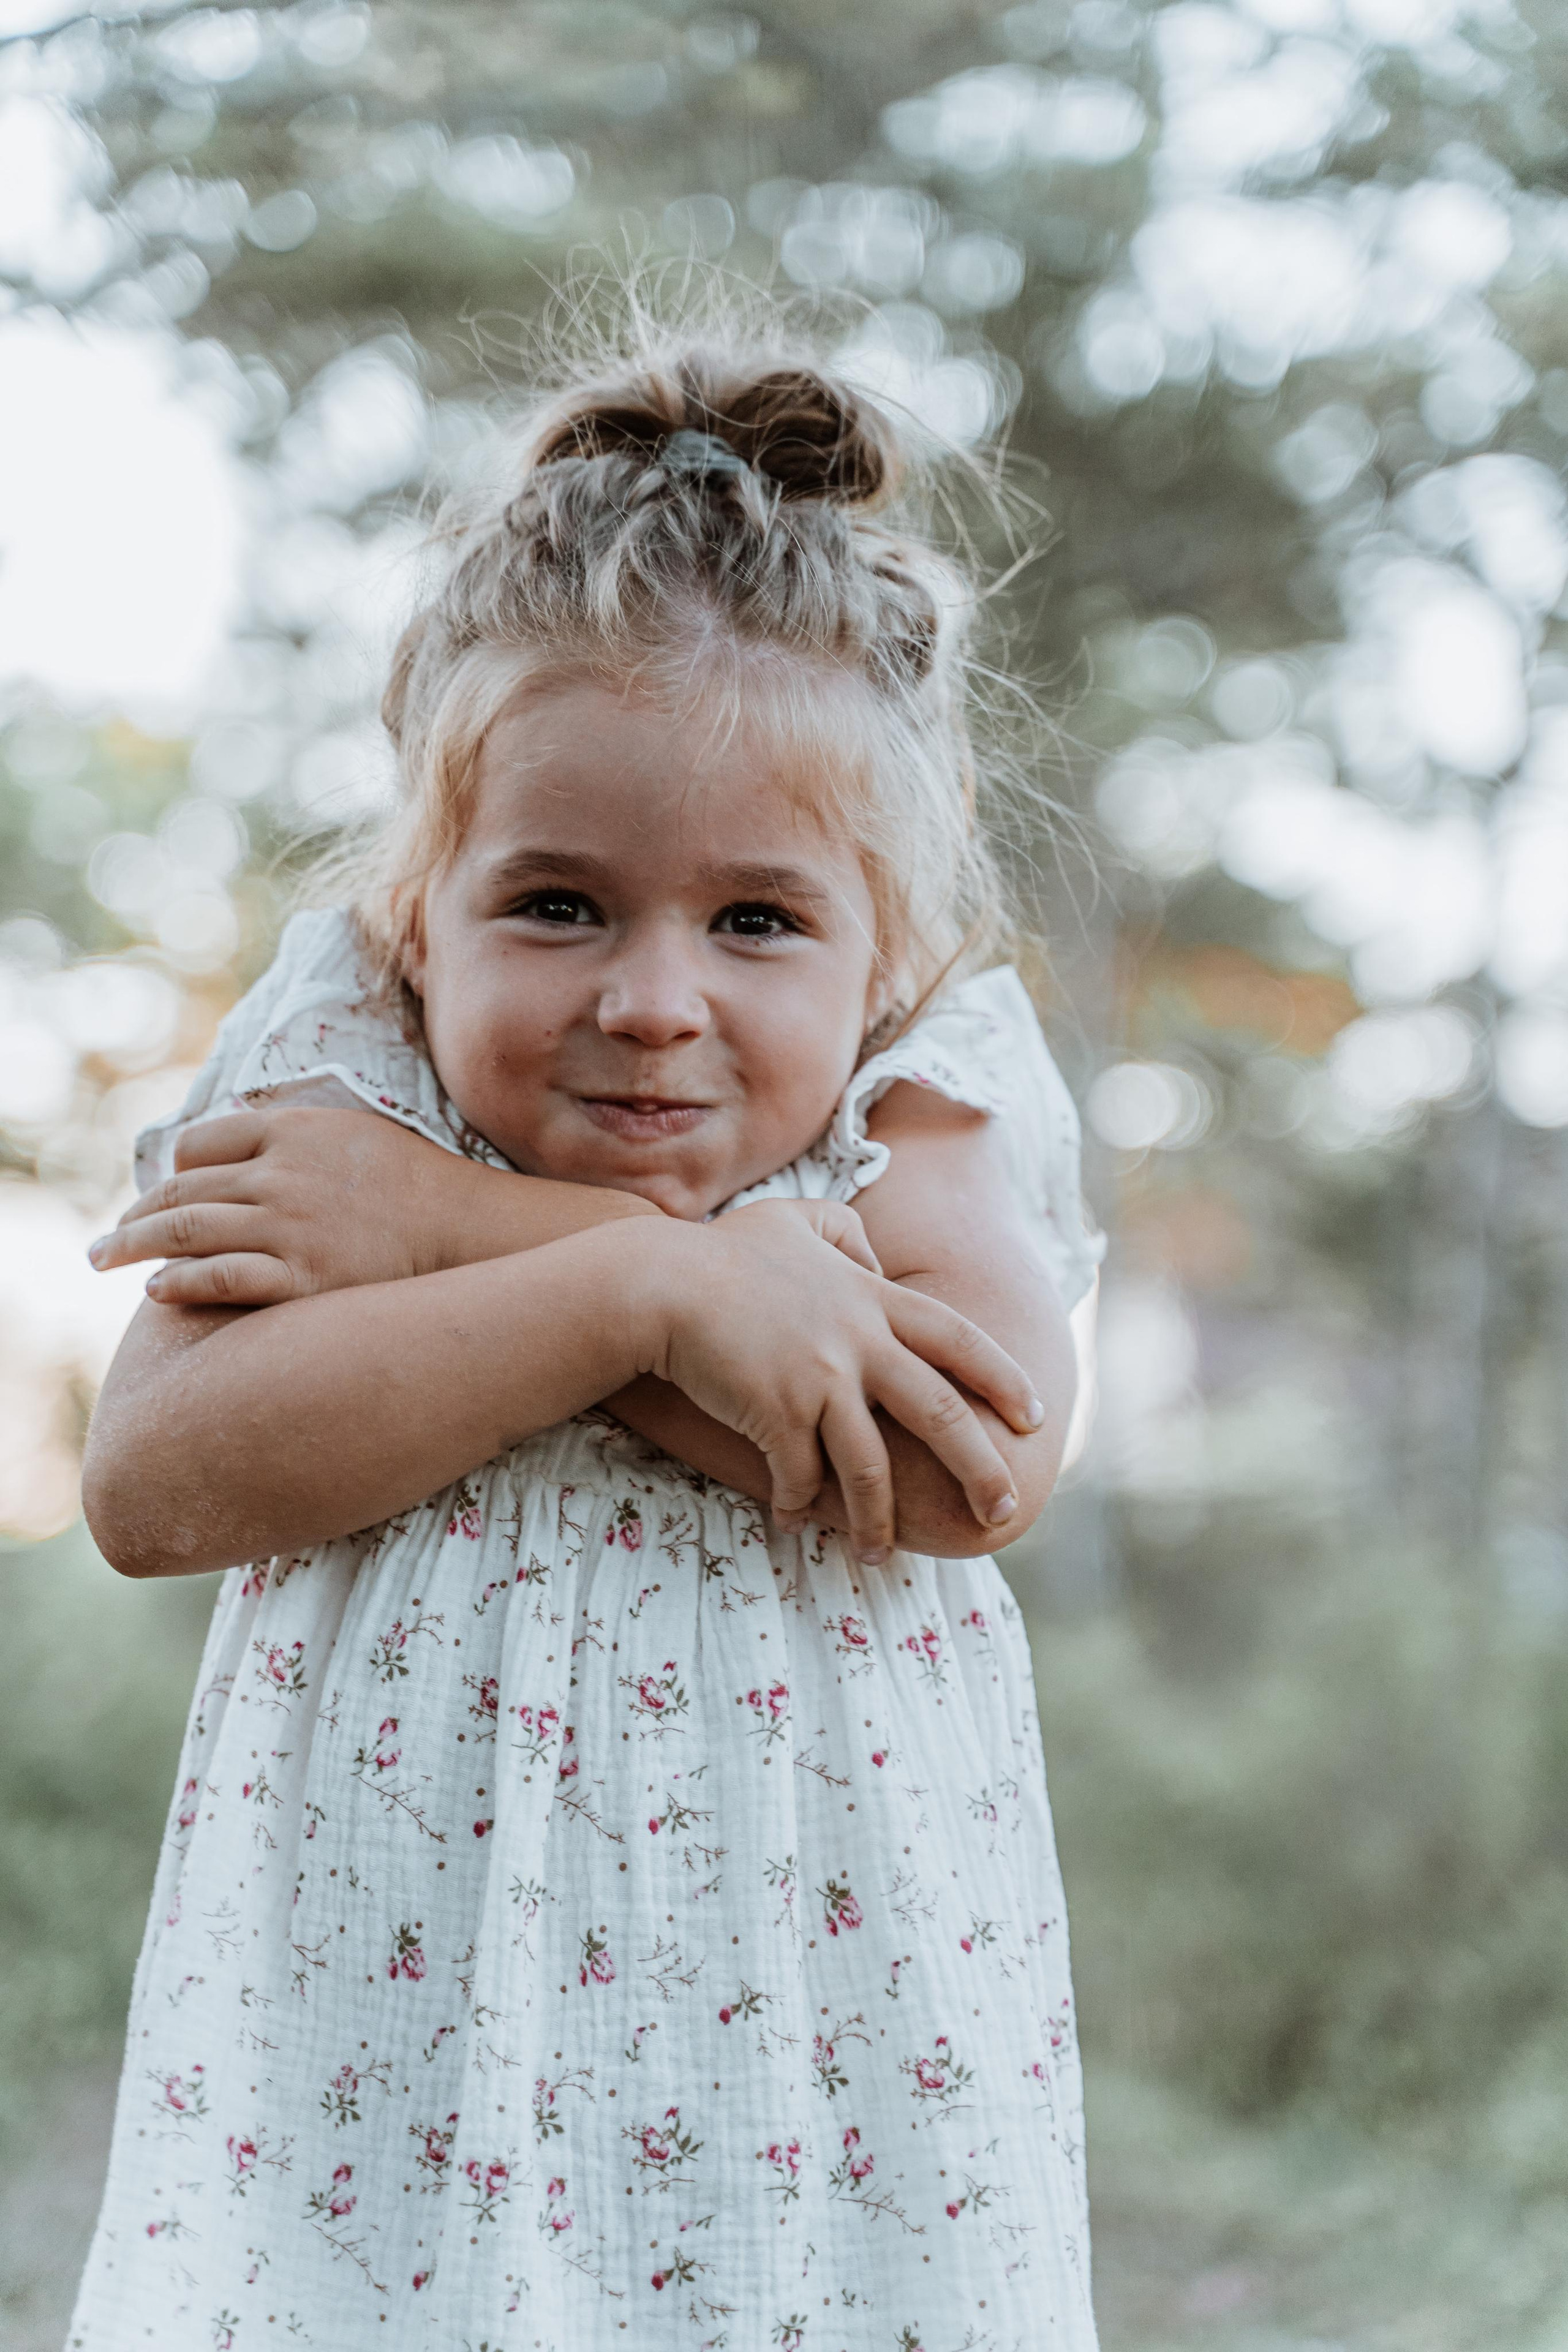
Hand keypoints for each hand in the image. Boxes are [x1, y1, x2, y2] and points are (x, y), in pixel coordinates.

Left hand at [88, 1106, 475, 1305]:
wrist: (465, 1227)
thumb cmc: (408, 1184)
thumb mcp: (347, 1131)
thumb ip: (288, 1133)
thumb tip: (230, 1145)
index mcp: (291, 1130)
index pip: (200, 1146)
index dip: (172, 1173)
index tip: (158, 1198)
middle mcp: (283, 1175)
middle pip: (182, 1192)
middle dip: (133, 1219)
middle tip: (102, 1243)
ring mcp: (292, 1227)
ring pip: (189, 1234)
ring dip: (136, 1249)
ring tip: (107, 1263)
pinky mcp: (304, 1279)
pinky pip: (222, 1279)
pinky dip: (181, 1283)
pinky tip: (158, 1292)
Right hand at [637, 1201, 1044, 1564]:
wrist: (662, 1283)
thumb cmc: (725, 1252)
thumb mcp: (799, 1219)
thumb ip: (848, 1234)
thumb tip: (875, 1261)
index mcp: (873, 1299)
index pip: (960, 1341)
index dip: (1003, 1379)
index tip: (1036, 1416)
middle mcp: (860, 1342)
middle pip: (941, 1413)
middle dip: (981, 1468)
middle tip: (1002, 1511)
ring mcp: (821, 1380)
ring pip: (872, 1467)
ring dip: (880, 1519)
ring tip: (880, 1554)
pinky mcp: (778, 1414)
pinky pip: (801, 1477)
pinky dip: (798, 1505)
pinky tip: (792, 1522)